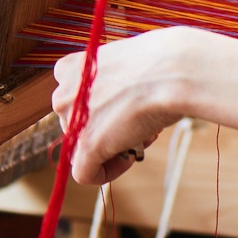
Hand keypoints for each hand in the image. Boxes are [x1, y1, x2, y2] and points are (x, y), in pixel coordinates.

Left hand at [51, 27, 193, 185]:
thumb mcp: (124, 66)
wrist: (174, 71)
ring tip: (143, 136)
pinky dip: (107, 173)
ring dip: (112, 149)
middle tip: (137, 126)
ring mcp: (73, 121)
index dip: (100, 110)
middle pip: (79, 126)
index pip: (76, 101)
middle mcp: (64, 93)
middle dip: (108, 130)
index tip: (123, 110)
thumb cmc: (159, 63)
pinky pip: (86, 174)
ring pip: (82, 149)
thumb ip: (109, 83)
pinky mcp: (86, 146)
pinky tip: (130, 158)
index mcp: (71, 68)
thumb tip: (116, 102)